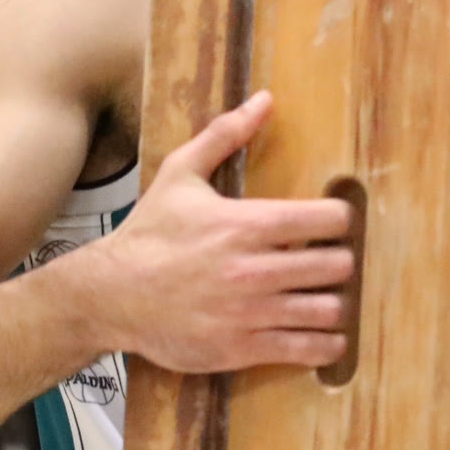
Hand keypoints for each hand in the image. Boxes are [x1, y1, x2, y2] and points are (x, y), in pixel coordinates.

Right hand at [79, 90, 353, 371]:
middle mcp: (252, 269)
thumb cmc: (149, 233)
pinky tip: (327, 337)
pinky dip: (324, 345)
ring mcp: (248, 312)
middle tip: (334, 262)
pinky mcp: (240, 348)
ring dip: (335, 304)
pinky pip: (304, 350)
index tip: (335, 224)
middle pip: (336, 266)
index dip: (341, 220)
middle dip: (340, 263)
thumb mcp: (180, 174)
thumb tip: (264, 99)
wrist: (109, 295)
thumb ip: (225, 135)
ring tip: (328, 298)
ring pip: (326, 310)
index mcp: (245, 224)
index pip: (327, 220)